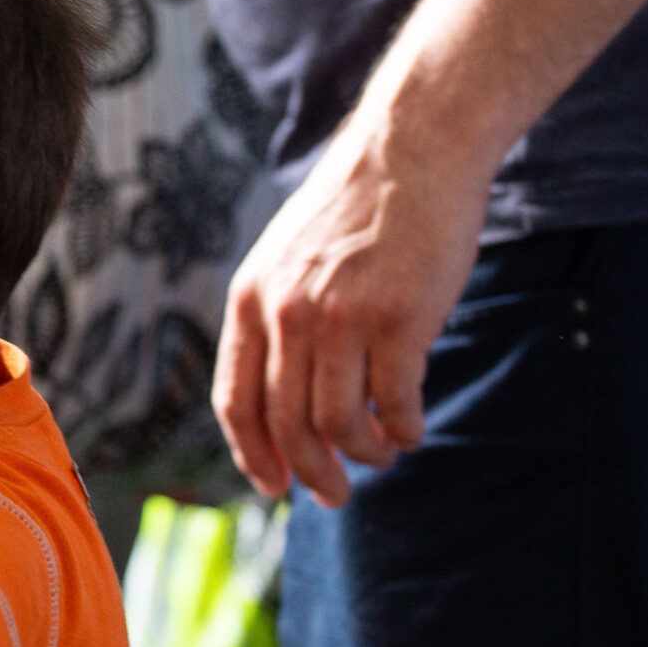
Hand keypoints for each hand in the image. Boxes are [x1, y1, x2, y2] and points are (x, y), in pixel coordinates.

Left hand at [212, 113, 492, 506]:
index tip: (273, 487)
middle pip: (288, 425)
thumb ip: (276, 323)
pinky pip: (396, 402)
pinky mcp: (401, 318)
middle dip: (311, 473)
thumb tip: (282, 403)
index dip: (253, 456)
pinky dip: (404, 429)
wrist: (411, 150)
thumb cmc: (353, 213)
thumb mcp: (286, 262)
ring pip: (340, 423)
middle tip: (334, 496)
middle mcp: (288, 314)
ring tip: (381, 454)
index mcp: (250, 302)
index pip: (236, 403)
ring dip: (362, 455)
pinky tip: (411, 430)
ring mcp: (343, 317)